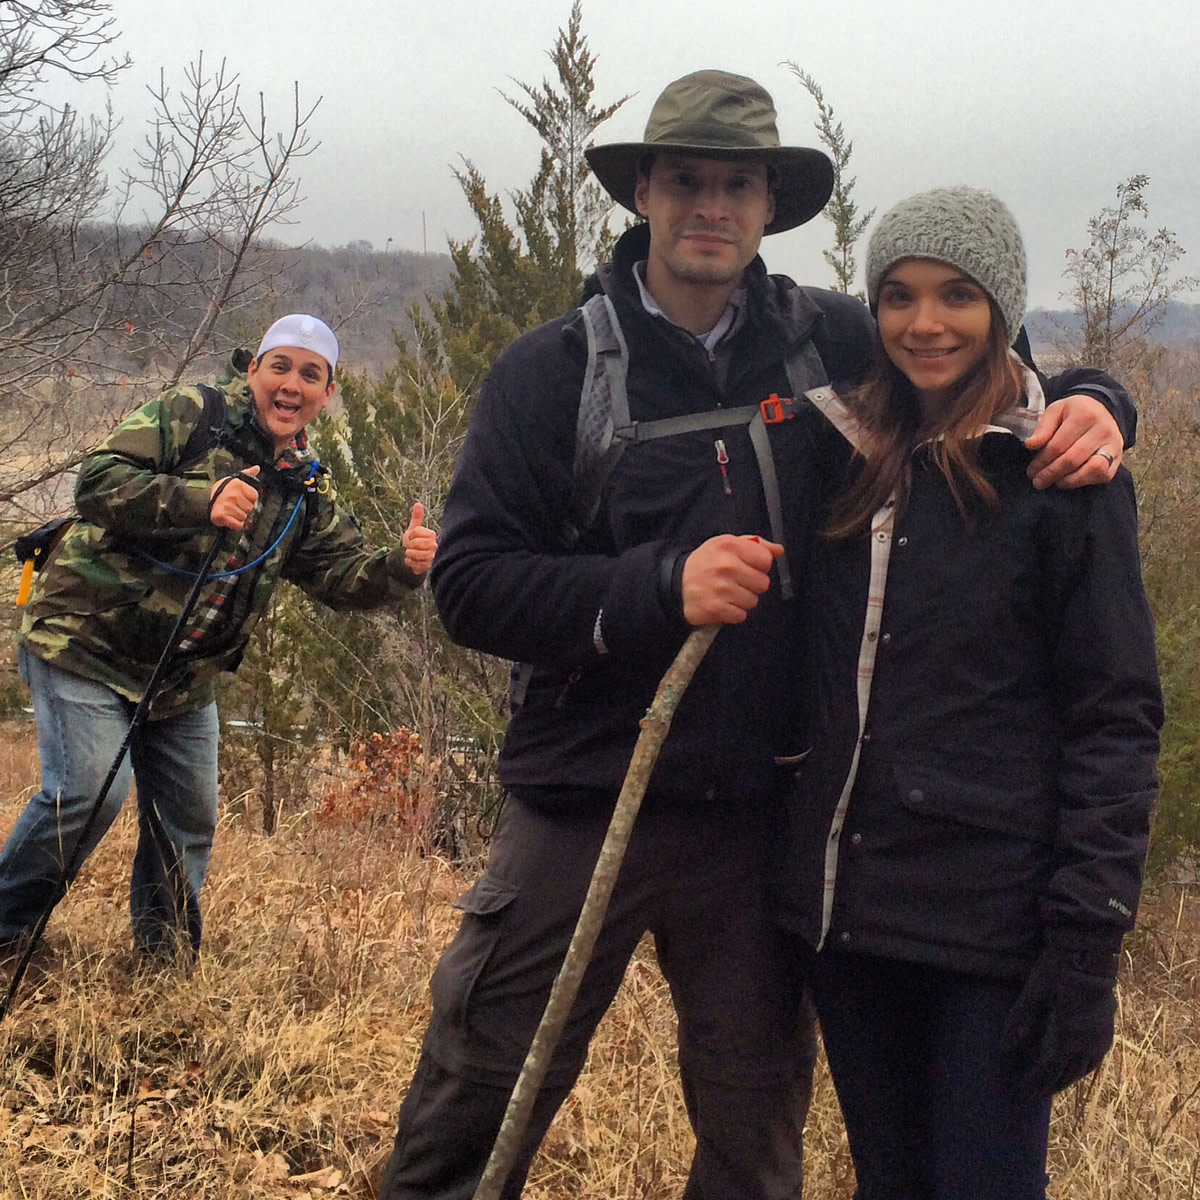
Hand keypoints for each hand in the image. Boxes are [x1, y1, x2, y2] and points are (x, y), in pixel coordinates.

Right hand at [208, 466, 260, 529]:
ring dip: (238, 516)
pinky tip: (229, 518)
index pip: (255, 497)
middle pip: (250, 508)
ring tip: (230, 510)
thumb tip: (257, 468)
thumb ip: (247, 474)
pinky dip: (235, 525)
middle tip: (234, 505)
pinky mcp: (222, 515)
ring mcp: (227, 505)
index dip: (249, 499)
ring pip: (244, 517)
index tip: (241, 498)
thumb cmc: (222, 490)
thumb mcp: (234, 479)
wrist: (203, 499)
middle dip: (244, 508)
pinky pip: (238, 525)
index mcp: (238, 484)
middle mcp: (233, 494)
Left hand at [401, 502, 437, 574]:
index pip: (416, 532)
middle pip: (416, 544)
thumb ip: (417, 518)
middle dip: (410, 546)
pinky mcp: (429, 567)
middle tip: (410, 547)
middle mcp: (434, 545)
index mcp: (431, 535)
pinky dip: (411, 564)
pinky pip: (417, 566)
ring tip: (411, 554)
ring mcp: (433, 557)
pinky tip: (412, 562)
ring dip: (410, 555)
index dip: (410, 535)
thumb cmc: (415, 542)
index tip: (411, 537)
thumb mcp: (414, 529)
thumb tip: (418, 504)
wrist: (415, 557)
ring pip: (417, 555)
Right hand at [680, 534, 782, 625]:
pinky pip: (741, 615)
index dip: (759, 566)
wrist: (674, 583)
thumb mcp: (725, 545)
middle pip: (763, 583)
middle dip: (751, 584)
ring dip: (742, 600)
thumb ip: (755, 544)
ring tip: (726, 593)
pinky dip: (733, 613)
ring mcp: (722, 589)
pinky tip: (722, 604)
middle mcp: (726, 566)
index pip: (766, 560)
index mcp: (730, 546)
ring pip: (753, 601)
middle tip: (735, 582)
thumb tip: (778, 550)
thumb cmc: (705, 563)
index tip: (746, 567)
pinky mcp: (716, 609)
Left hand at [998, 943, 1117, 1098]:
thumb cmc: (1057, 971)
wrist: (1091, 955)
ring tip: (1052, 1086)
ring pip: (1082, 1070)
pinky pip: (1094, 1059)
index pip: (1047, 1071)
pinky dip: (1081, 1068)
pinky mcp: (1107, 1031)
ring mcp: (1100, 1039)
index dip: (1033, 1083)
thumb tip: (1004, 1048)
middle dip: (1047, 1085)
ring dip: (1065, 1079)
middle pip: (1065, 1074)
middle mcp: (1086, 1045)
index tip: (1021, 1093)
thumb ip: (1019, 1021)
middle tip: (1033, 1094)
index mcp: (1067, 1038)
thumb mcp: (1033, 993)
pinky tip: (1075, 1068)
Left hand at [1025, 395, 1121, 489]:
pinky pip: (1102, 475)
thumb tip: (1031, 445)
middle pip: (1072, 459)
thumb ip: (1043, 427)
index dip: (1041, 461)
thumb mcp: (1056, 410)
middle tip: (1037, 481)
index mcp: (1084, 415)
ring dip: (1068, 480)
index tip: (1031, 471)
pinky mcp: (1118, 458)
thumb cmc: (1075, 412)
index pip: (1058, 445)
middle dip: (1051, 473)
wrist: (1103, 410)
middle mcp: (1102, 430)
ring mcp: (1113, 444)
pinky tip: (1068, 480)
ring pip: (1091, 469)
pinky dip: (1083, 481)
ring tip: (1053, 482)